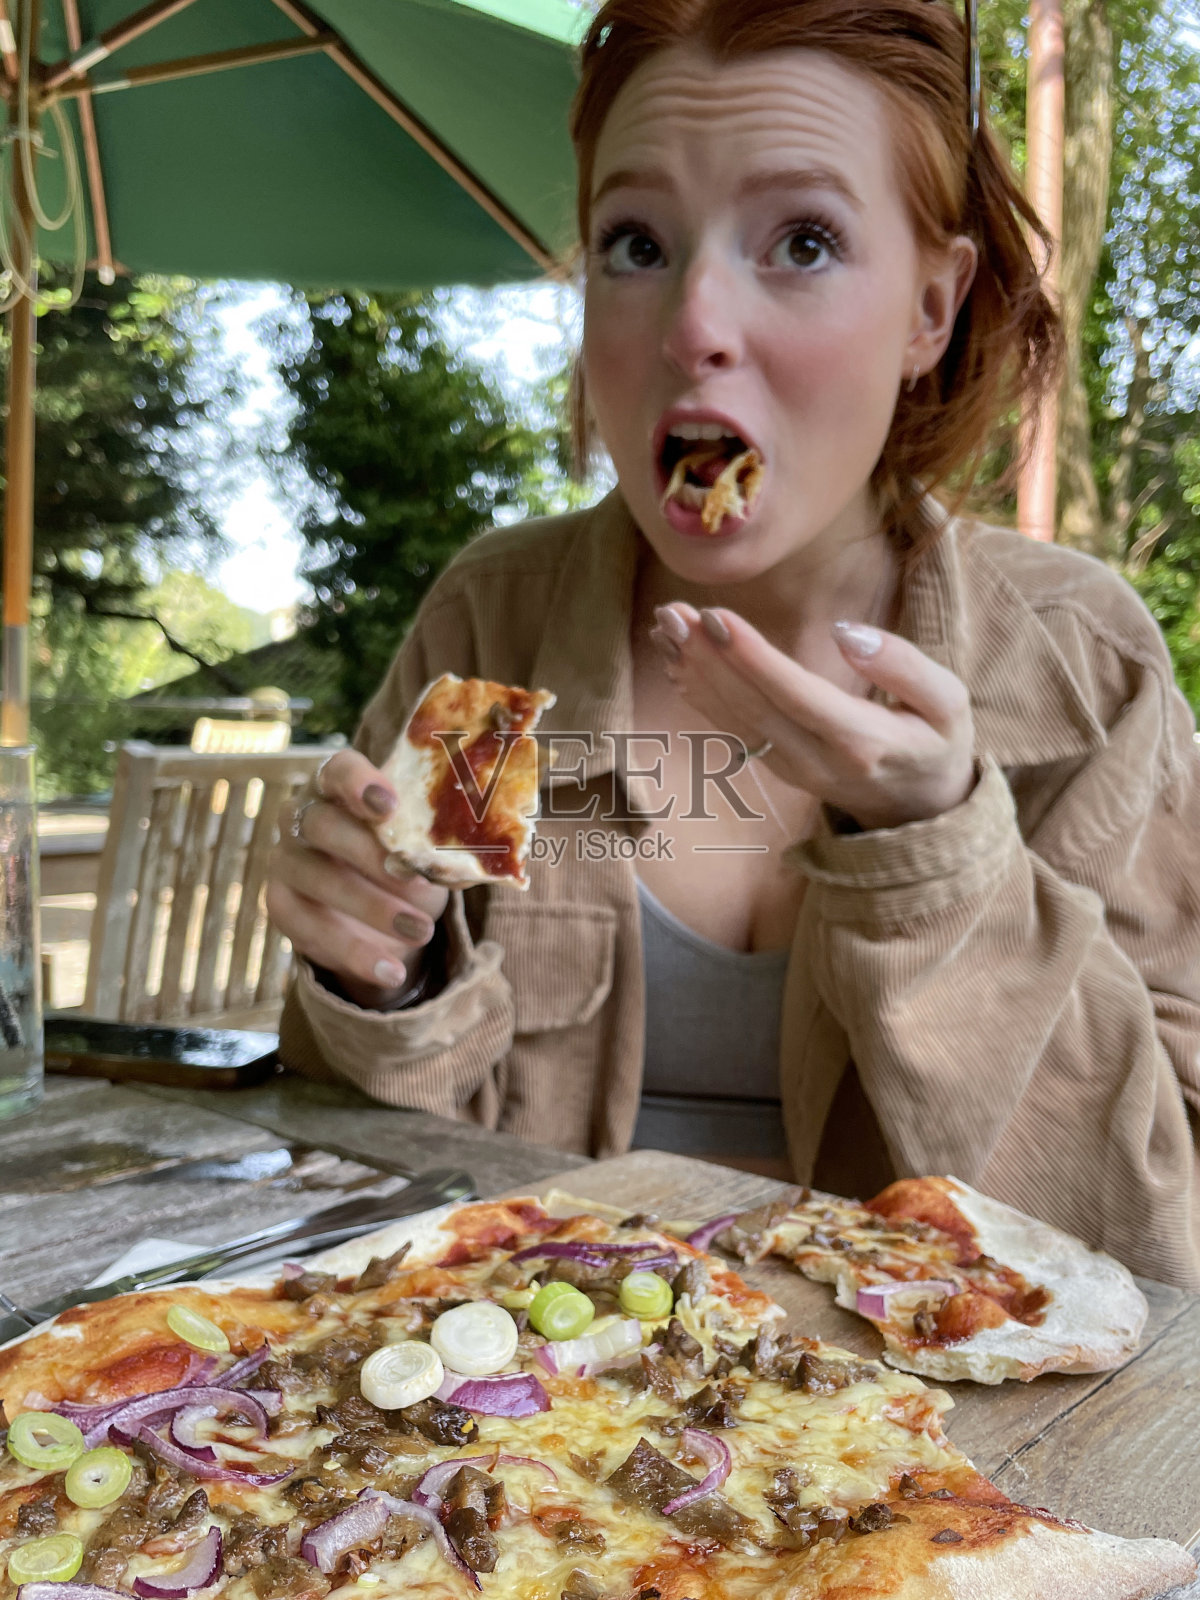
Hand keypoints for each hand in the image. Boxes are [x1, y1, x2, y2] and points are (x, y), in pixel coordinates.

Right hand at [266, 748, 449, 1007]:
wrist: (379, 918)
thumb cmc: (405, 863)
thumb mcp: (427, 855)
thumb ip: (439, 853)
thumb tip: (467, 869)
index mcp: (339, 786)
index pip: (338, 770)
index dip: (359, 783)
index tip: (389, 806)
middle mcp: (303, 816)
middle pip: (324, 824)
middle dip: (370, 853)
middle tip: (414, 876)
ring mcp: (287, 860)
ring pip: (316, 878)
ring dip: (371, 907)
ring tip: (420, 931)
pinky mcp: (281, 905)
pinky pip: (307, 927)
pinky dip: (354, 952)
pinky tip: (391, 970)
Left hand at [649, 604, 975, 831]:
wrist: (920, 809)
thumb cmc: (936, 742)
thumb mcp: (948, 702)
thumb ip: (904, 665)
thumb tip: (846, 633)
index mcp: (861, 740)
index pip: (795, 695)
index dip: (752, 657)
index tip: (714, 618)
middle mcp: (816, 759)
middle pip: (752, 706)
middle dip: (707, 657)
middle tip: (671, 612)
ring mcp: (790, 768)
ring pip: (733, 717)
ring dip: (694, 671)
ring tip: (664, 624)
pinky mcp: (775, 765)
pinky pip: (731, 728)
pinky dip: (700, 692)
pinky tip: (675, 659)